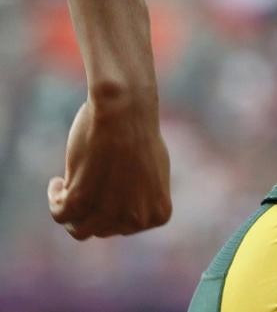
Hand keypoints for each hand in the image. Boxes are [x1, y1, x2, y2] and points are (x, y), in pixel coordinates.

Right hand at [47, 95, 170, 239]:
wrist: (125, 110)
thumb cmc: (138, 132)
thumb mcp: (151, 172)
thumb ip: (140, 197)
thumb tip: (120, 211)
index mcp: (158, 212)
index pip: (127, 227)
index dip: (114, 208)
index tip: (110, 190)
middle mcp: (136, 220)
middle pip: (104, 228)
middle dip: (95, 208)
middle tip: (91, 183)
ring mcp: (108, 213)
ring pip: (79, 228)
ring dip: (73, 211)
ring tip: (69, 187)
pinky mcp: (80, 200)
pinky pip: (59, 213)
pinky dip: (55, 199)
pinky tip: (57, 181)